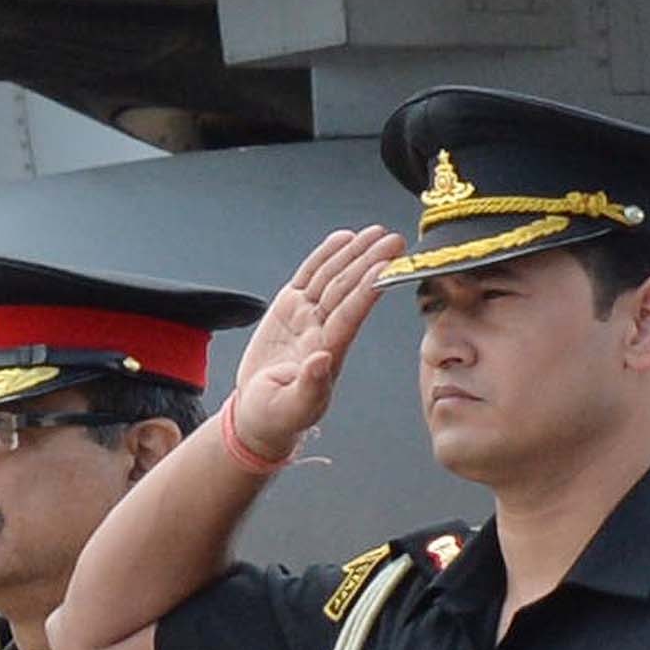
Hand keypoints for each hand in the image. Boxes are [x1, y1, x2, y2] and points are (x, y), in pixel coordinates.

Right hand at [228, 228, 400, 468]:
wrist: (259, 415)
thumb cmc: (277, 416)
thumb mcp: (292, 409)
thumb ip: (310, 387)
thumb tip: (322, 360)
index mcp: (327, 352)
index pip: (349, 315)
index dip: (365, 290)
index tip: (383, 267)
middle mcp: (321, 330)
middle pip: (346, 289)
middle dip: (368, 262)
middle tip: (391, 239)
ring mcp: (306, 318)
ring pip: (332, 278)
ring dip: (352, 254)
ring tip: (374, 233)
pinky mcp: (288, 310)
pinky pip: (309, 278)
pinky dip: (324, 257)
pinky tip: (342, 239)